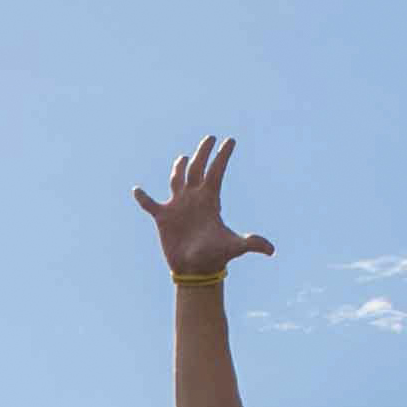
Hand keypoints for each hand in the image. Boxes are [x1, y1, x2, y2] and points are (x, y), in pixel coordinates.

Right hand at [133, 135, 273, 280]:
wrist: (196, 270)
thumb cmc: (215, 257)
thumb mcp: (233, 247)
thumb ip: (251, 244)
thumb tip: (270, 250)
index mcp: (210, 200)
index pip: (216, 172)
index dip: (223, 156)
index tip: (231, 140)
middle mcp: (194, 198)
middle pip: (198, 169)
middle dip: (203, 152)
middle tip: (210, 137)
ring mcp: (178, 206)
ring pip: (177, 180)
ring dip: (179, 168)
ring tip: (183, 158)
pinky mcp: (163, 218)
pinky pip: (150, 204)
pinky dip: (143, 198)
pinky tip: (136, 190)